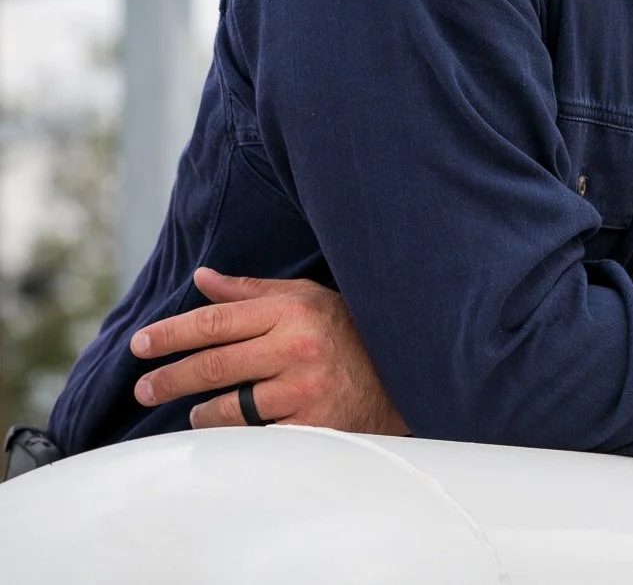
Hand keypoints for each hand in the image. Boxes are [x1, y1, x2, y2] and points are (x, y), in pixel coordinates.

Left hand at [130, 267, 407, 434]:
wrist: (409, 377)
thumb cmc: (350, 334)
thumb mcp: (308, 300)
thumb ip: (251, 292)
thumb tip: (201, 278)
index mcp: (294, 312)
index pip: (215, 322)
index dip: (171, 334)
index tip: (141, 345)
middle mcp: (298, 349)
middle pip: (212, 366)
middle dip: (169, 379)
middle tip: (144, 389)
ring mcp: (305, 392)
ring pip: (226, 409)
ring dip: (201, 413)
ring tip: (195, 413)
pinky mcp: (312, 428)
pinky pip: (252, 437)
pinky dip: (233, 437)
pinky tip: (228, 433)